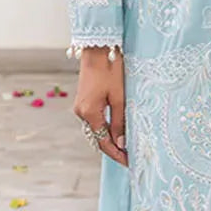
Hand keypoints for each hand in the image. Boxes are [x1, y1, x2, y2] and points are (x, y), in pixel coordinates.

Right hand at [73, 47, 127, 167]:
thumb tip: (122, 143)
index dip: (117, 154)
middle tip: (130, 157)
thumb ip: (120, 122)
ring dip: (109, 139)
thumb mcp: (120, 97)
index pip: (103, 142)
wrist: (98, 48)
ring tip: (126, 147)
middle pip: (98, 138)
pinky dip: (105, 128)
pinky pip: (94, 120)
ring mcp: (80, 106)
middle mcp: (81, 112)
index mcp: (89, 113)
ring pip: (96, 129)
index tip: (129, 162)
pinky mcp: (83, 100)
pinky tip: (116, 131)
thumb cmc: (111, 69)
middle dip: (113, 149)